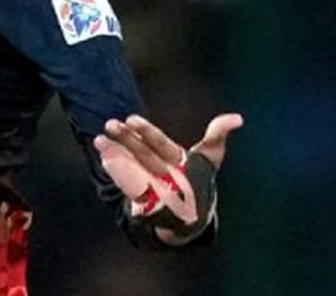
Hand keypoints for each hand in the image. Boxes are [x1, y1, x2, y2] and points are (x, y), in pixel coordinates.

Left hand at [92, 112, 243, 243]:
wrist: (191, 218)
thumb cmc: (198, 180)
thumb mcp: (209, 158)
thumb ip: (217, 136)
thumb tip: (237, 118)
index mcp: (182, 165)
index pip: (163, 146)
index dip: (147, 133)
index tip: (131, 118)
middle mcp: (167, 178)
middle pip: (144, 156)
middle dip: (126, 140)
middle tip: (109, 123)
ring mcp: (153, 191)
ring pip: (131, 170)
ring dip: (114, 154)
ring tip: (98, 139)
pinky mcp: (143, 201)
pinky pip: (125, 184)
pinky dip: (114, 169)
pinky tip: (102, 153)